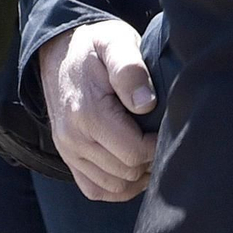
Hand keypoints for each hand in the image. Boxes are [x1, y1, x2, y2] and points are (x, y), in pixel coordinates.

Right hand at [39, 21, 156, 201]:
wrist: (61, 51)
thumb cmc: (96, 45)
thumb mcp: (116, 43)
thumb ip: (130, 70)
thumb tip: (146, 103)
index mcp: (88, 113)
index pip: (133, 152)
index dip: (158, 144)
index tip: (170, 126)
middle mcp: (74, 139)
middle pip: (126, 172)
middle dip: (152, 160)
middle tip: (167, 136)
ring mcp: (69, 152)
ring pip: (112, 187)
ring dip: (139, 176)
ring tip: (155, 151)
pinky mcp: (70, 158)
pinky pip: (95, 189)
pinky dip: (119, 186)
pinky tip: (138, 167)